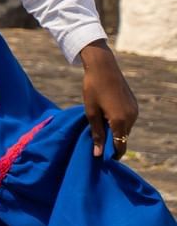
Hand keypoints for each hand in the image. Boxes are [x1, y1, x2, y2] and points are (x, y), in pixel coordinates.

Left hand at [81, 41, 138, 157]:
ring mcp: (134, 111)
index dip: (112, 154)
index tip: (102, 158)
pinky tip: (107, 115)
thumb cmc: (93, 88)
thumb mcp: (90, 111)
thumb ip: (96, 133)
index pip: (120, 145)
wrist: (103, 67)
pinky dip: (118, 121)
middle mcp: (131, 118)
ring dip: (115, 130)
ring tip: (100, 125)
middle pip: (122, 137)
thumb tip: (97, 153)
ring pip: (125, 128)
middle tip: (97, 140)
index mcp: (120, 121)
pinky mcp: (134, 105)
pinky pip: (127, 119)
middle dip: (112, 141)